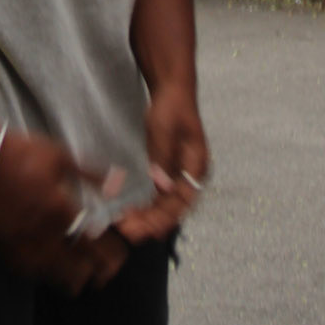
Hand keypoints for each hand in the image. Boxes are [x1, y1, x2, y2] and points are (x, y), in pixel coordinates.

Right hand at [0, 129, 122, 289]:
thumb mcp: (60, 157)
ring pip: (45, 267)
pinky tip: (40, 274)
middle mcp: (42, 229)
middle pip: (69, 262)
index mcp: (59, 209)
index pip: (87, 241)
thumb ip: (89, 173)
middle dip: (87, 273)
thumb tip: (116, 183)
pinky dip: (34, 272)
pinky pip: (20, 263)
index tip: (115, 262)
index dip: (103, 255)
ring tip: (74, 286)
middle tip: (99, 281)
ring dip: (63, 277)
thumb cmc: (23, 153)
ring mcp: (20, 237)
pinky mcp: (2, 238)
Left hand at [116, 83, 209, 244]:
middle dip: (153, 222)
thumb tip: (163, 188)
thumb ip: (164, 158)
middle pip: (175, 208)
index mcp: (197, 167)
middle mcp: (192, 176)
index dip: (165, 218)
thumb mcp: (165, 131)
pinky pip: (161, 197)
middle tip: (129, 233)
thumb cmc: (171, 108)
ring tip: (127, 228)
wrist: (172, 92)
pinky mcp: (170, 172)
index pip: (183, 202)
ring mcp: (182, 176)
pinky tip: (134, 214)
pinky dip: (148, 207)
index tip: (146, 230)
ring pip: (167, 205)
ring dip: (149, 218)